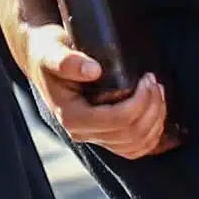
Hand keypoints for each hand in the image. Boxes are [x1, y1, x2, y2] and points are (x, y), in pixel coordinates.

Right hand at [26, 23, 174, 159]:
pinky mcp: (102, 135)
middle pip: (131, 134)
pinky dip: (151, 133)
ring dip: (155, 119)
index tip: (146, 78)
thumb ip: (68, 61)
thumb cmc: (47, 52)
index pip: (117, 120)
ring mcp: (92, 136)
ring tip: (156, 92)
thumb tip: (94, 70)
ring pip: (136, 144)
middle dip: (151, 107)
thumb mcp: (52, 50)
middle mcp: (81, 132)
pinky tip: (155, 111)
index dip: (140, 101)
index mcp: (72, 116)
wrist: (41, 59)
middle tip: (153, 81)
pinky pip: (133, 148)